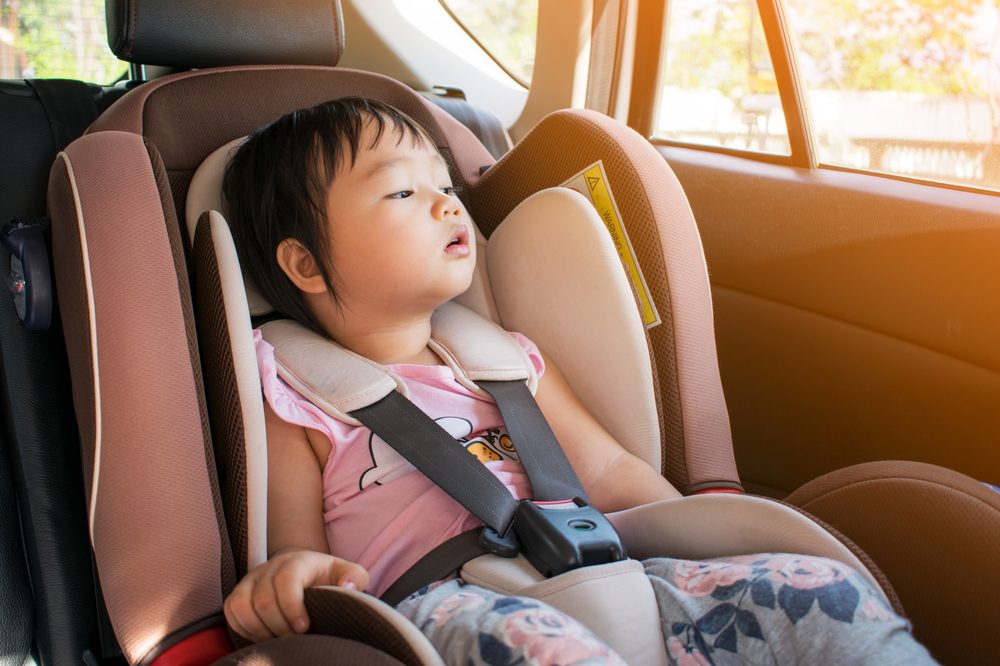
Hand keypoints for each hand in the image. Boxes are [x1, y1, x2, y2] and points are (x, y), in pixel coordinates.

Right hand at [224, 549, 368, 641]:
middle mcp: (270, 567)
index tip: (304, 628)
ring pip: (243, 606)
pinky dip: (245, 628)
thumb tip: (346, 587)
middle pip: (263, 598)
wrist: (303, 571)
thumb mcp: (347, 573)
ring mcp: (251, 579)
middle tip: (295, 640)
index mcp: (297, 561)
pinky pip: (232, 612)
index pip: (286, 580)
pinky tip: (264, 636)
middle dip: (279, 626)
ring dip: (260, 630)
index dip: (292, 606)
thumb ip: (354, 577)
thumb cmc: (327, 577)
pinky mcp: (239, 593)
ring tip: (279, 641)